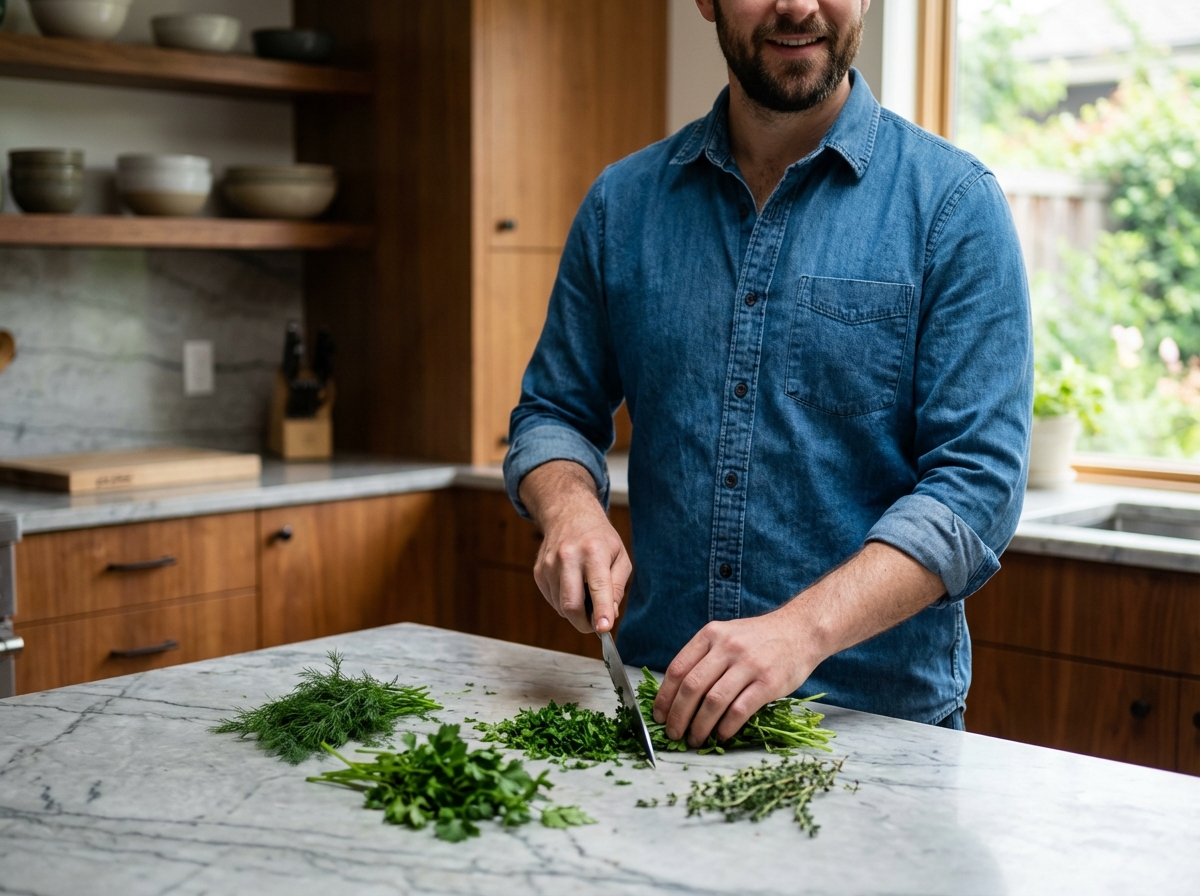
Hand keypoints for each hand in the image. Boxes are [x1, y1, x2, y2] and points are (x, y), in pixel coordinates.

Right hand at [519, 460, 631, 633]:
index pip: (598, 587)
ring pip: (560, 607)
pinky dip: (564, 602)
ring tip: (585, 592)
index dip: (601, 611)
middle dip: (584, 623)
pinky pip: (552, 600)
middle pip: (571, 604)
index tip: (604, 629)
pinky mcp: (539, 572)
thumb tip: (609, 615)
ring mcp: (549, 565)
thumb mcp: (620, 556)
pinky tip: (572, 585)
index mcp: (593, 551)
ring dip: (575, 611)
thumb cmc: (599, 538)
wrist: (568, 515)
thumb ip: (617, 587)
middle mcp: (568, 557)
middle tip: (596, 624)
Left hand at [651, 542, 945, 745]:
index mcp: (710, 635)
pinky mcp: (768, 682)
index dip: (664, 697)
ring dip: (699, 726)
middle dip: (677, 717)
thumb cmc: (759, 639)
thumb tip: (676, 693)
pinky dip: (725, 727)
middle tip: (673, 734)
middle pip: (691, 688)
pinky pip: (739, 710)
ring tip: (695, 739)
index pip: (677, 669)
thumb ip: (704, 657)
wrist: (801, 630)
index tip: (658, 716)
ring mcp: (748, 664)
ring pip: (712, 701)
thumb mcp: (726, 635)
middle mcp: (726, 647)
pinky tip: (721, 735)